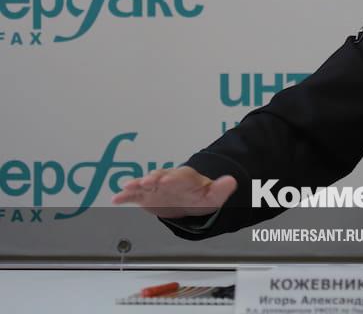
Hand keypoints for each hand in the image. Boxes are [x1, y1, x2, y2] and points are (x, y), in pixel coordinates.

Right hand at [111, 166, 236, 218]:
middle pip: (159, 176)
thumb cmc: (200, 195)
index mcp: (185, 178)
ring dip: (136, 185)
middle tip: (145, 182)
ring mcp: (155, 187)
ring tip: (128, 187)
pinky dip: (125, 196)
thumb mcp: (214, 195)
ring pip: (144, 184)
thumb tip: (232, 181)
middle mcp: (168, 179)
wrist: (189, 200)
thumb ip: (222, 188)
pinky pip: (134, 195)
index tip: (166, 180)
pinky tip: (116, 198)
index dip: (172, 178)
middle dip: (152, 179)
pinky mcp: (146, 196)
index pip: (179, 176)